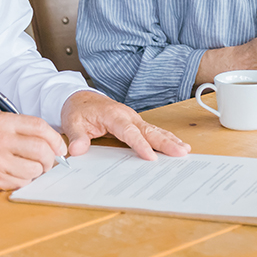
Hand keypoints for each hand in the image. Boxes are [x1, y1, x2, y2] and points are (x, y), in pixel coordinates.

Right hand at [0, 112, 67, 190]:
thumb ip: (22, 127)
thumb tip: (52, 141)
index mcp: (2, 122)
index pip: (39, 128)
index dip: (55, 139)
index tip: (60, 147)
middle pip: (40, 150)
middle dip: (50, 158)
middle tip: (49, 160)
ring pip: (34, 169)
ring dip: (38, 170)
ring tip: (31, 166)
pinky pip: (21, 182)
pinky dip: (25, 179)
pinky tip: (17, 173)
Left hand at [60, 90, 190, 160]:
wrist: (80, 99)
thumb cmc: (78, 110)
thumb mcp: (72, 123)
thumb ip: (76, 137)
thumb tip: (77, 150)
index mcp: (114, 115)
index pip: (129, 132)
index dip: (140, 144)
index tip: (150, 157)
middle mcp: (128, 116)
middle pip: (149, 130)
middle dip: (166, 142)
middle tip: (181, 152)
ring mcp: (133, 119)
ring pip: (154, 130)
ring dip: (170, 140)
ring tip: (185, 150)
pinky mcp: (135, 123)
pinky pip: (152, 131)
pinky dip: (165, 138)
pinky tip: (176, 145)